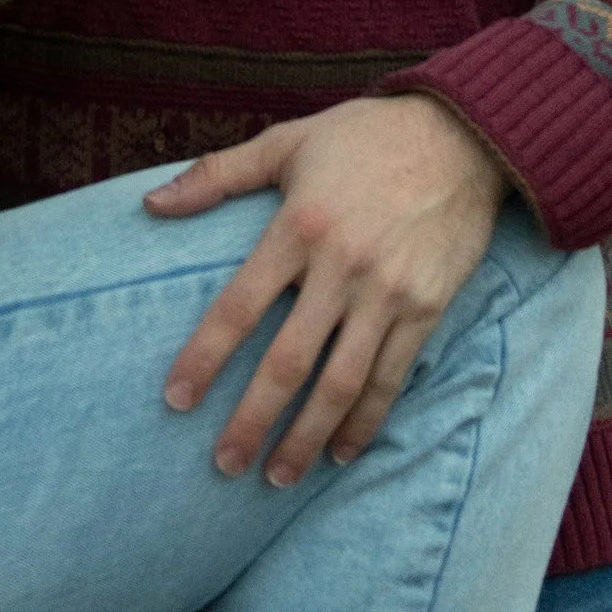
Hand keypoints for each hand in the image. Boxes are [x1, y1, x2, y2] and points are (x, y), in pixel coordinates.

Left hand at [147, 97, 508, 485]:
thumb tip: (150, 203)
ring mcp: (386, 293)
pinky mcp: (426, 309)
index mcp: (297, 227)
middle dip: (253, 420)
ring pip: (340, 384)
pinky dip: (365, 422)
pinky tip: (340, 452)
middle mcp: (340, 267)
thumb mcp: (287, 142)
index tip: (176, 399)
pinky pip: (391, 378)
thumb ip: (216, 175)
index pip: (238, 306)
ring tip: (276, 476)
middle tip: (225, 464)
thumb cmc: (364, 136)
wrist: (462, 136)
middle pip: (288, 363)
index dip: (204, 358)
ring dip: (306, 438)